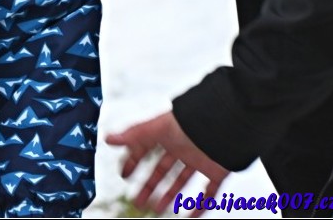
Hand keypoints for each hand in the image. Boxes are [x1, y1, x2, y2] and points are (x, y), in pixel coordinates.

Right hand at [105, 111, 229, 216]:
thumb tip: (108, 138)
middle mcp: (181, 148)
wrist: (224, 125)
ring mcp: (199, 160)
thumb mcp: (156, 129)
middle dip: (149, 185)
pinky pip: (208, 192)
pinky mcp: (216, 170)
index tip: (125, 176)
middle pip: (161, 169)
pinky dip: (200, 206)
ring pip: (181, 181)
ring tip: (157, 209)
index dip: (133, 163)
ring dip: (168, 196)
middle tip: (138, 200)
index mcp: (166, 136)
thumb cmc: (189, 122)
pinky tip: (190, 216)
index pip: (145, 150)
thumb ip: (133, 135)